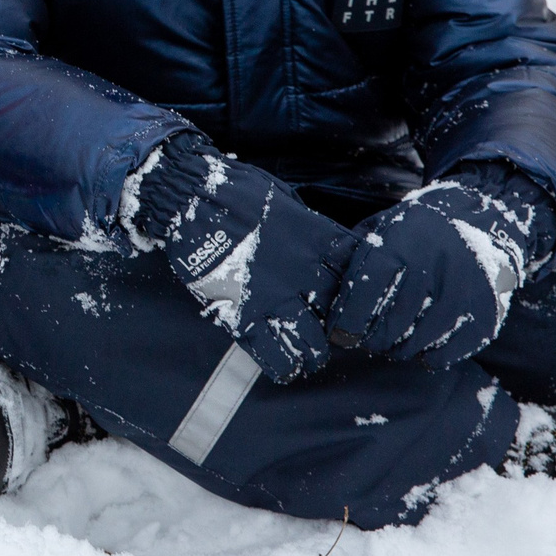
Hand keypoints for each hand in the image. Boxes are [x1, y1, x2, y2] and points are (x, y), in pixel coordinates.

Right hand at [126, 137, 356, 384]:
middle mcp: (305, 273)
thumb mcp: (287, 200)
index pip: (364, 277)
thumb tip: (321, 243)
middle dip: (340, 329)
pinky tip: (283, 357)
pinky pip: (279, 360)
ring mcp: (275, 298)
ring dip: (314, 351)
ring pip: (317, 348)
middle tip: (325, 326)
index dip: (361, 293)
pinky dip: (286, 365)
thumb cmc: (237, 190)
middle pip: (346, 319)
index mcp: (320, 241)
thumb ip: (309, 228)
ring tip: (305, 346)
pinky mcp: (244, 316)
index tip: (349, 295)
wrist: (191, 195)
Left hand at [328, 169, 550, 367]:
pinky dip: (427, 355)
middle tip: (365, 338)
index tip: (339, 335)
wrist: (483, 219)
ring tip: (390, 341)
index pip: (365, 293)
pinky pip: (445, 353)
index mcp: (401, 245)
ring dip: (396, 348)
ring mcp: (462, 295)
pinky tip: (419, 343)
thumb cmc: (419, 229)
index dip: (347, 321)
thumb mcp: (383, 227)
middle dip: (370, 338)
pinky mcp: (484, 316)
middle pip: (389, 324)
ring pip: (415, 343)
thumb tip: (321, 288)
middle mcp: (433, 270)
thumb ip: (354, 255)